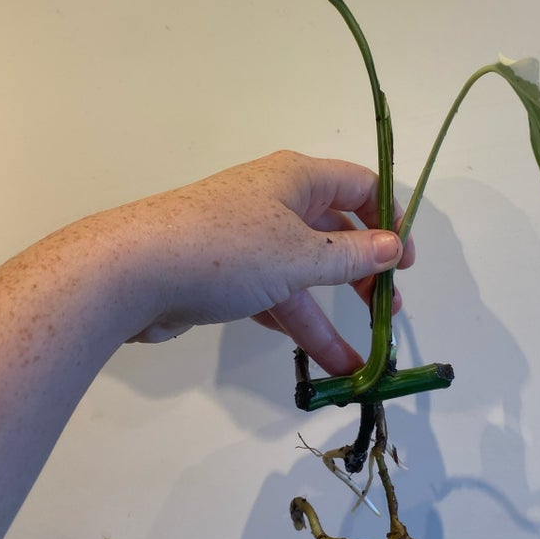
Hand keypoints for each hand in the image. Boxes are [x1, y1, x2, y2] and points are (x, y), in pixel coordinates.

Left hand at [124, 150, 413, 374]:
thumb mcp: (301, 254)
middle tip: (390, 307)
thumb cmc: (228, 250)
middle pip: (334, 231)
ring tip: (364, 357)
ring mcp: (248, 239)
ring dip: (332, 311)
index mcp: (297, 178)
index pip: (359, 185)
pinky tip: (323, 359)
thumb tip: (395, 246)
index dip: (390, 218)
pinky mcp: (225, 273)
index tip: (406, 261)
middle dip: (365, 270)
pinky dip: (297, 322)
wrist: (132, 273)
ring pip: (304, 271)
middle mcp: (275, 201)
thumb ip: (353, 256)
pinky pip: (274, 294)